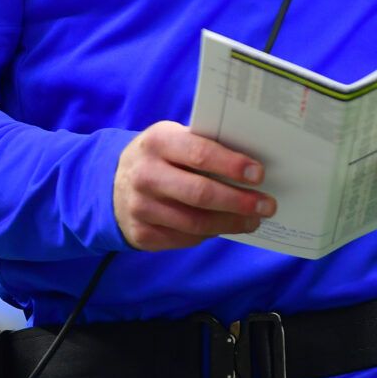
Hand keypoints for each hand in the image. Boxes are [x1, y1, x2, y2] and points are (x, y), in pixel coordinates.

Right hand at [113, 121, 274, 250]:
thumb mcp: (172, 139)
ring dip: (231, 223)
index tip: (259, 174)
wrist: (110, 185)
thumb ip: (202, 145)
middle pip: (201, 194)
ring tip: (253, 220)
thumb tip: (250, 163)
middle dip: (239, 201)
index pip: (200, 154)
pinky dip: (210, 234)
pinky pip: (185, 239)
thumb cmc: (158, 158)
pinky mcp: (142, 234)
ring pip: (196, 223)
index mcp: (158, 142)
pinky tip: (224, 227)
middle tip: (266, 205)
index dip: (232, 165)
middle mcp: (146, 175)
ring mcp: (141, 207)